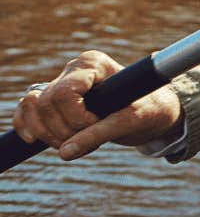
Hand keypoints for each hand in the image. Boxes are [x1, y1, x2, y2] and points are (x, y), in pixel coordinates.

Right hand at [12, 51, 180, 159]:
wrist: (155, 111)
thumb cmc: (150, 109)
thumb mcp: (130, 122)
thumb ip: (98, 135)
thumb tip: (64, 153)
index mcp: (94, 64)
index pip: (64, 93)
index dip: (76, 118)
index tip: (99, 125)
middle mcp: (74, 69)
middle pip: (46, 103)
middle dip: (64, 130)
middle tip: (90, 141)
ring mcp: (62, 82)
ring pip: (33, 107)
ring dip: (48, 133)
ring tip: (75, 143)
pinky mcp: (55, 99)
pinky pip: (27, 110)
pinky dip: (27, 126)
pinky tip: (33, 140)